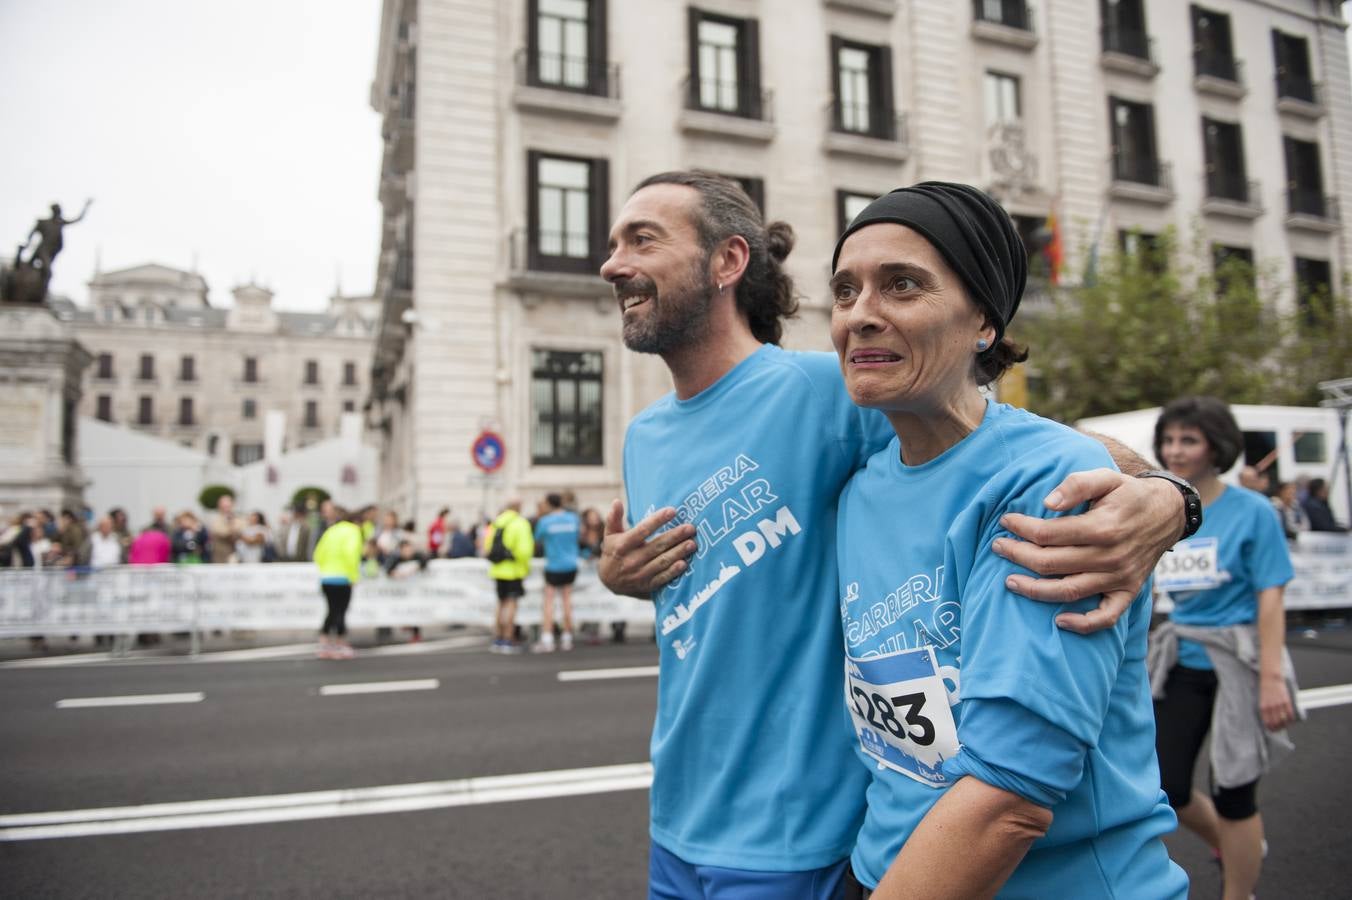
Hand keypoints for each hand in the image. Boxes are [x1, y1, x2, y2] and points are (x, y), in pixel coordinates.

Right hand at [598, 500, 696, 598]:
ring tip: (692, 544)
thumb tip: (616, 501)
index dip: (657, 520)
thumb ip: (613, 518)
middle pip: (657, 545)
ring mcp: (639, 574)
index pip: (642, 530)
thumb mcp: (610, 535)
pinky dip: (673, 572)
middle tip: (690, 528)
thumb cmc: (613, 552)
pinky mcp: (647, 585)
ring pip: (662, 561)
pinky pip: (662, 578)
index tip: (673, 511)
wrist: (609, 581)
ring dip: (678, 553)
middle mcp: (631, 559)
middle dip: (675, 536)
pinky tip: (684, 564)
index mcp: (622, 545)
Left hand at [992, 470, 1182, 633]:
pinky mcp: (1128, 592)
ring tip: (1010, 582)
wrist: (1169, 513)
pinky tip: (1059, 621)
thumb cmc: (1129, 494)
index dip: (1021, 528)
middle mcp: (1110, 556)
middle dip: (1018, 555)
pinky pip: (1106, 617)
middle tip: (998, 547)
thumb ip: (1077, 484)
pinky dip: (1083, 624)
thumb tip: (1047, 502)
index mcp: (1102, 527)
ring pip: (1069, 591)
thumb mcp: (1106, 477)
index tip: (1005, 522)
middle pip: (1051, 563)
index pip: (1048, 533)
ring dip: (1035, 590)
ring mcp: (1119, 578)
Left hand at [1260, 675, 1295, 730]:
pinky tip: (1291, 721)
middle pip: (1276, 723)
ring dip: (1285, 725)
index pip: (1267, 722)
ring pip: (1283, 720)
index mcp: (1263, 707)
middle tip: (1279, 730)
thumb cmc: (1265, 688)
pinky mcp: (1286, 701)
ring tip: (1285, 726)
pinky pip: (1290, 714)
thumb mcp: (1261, 699)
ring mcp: (1279, 704)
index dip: (1270, 728)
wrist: (1271, 677)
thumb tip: (1268, 718)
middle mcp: (1271, 707)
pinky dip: (1291, 719)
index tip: (1272, 730)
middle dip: (1277, 728)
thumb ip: (1265, 708)